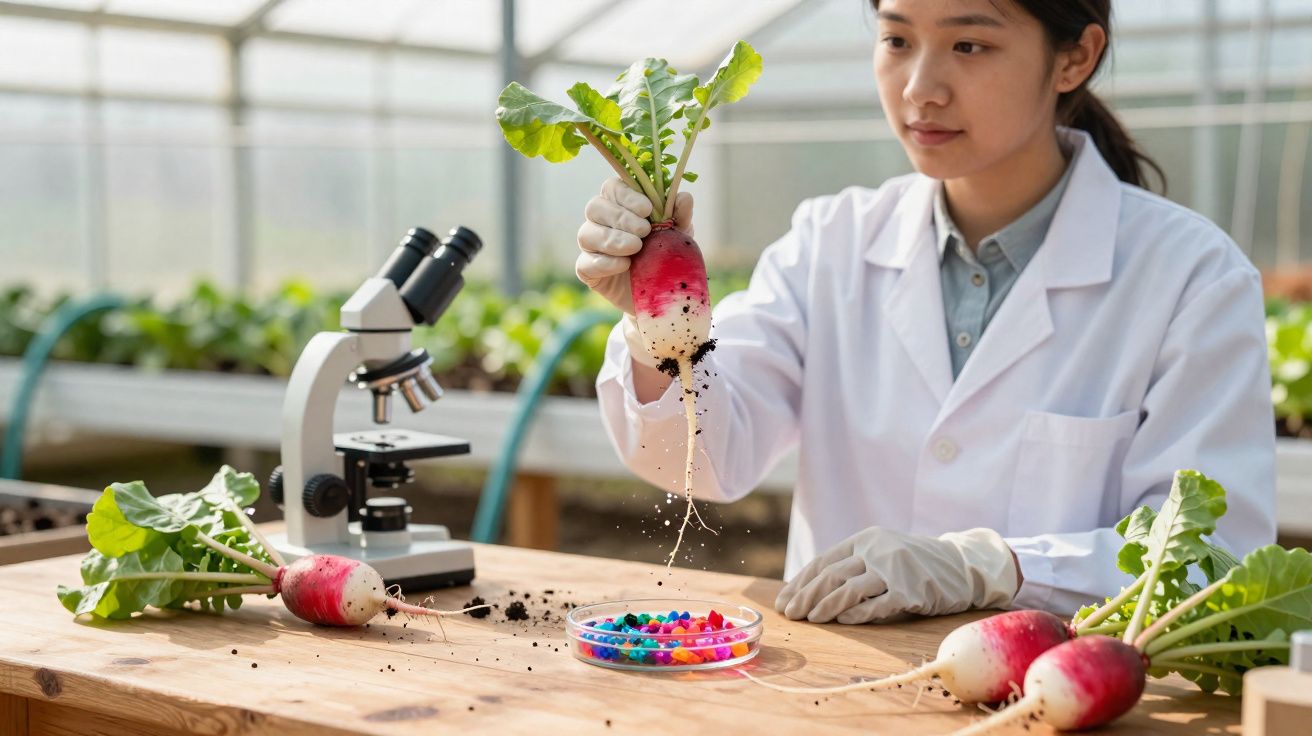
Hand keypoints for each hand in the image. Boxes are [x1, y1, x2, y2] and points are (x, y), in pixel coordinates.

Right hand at [576, 177, 693, 314]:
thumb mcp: (679, 235)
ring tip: (636, 248)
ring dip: (612, 239)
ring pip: (586, 234)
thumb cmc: (666, 256)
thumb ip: (679, 216)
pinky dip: (605, 263)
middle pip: (594, 207)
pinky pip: (585, 263)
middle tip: (644, 231)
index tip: (647, 209)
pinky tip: (624, 265)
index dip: (626, 195)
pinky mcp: (587, 271)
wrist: (660, 294)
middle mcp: (600, 222)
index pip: (612, 188)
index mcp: (619, 205)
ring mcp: (591, 246)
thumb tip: (683, 197)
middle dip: (620, 218)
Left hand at [774, 527, 1019, 623]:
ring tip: (810, 619)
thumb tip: (810, 591)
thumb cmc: (914, 564)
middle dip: (806, 596)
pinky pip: (876, 605)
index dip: (801, 582)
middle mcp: (877, 549)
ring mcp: (894, 569)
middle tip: (790, 614)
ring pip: (849, 589)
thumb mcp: (882, 553)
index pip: (824, 561)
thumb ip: (853, 565)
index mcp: (866, 539)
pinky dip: (856, 614)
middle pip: (831, 574)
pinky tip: (841, 622)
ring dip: (825, 606)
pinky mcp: (910, 591)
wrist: (962, 565)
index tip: (784, 601)